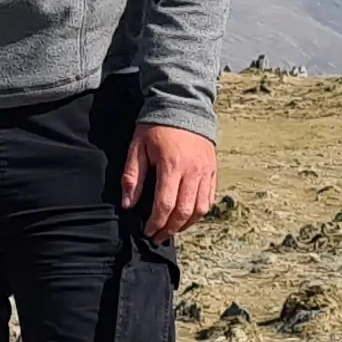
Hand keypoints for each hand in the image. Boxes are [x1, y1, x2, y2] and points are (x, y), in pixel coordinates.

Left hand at [124, 124, 218, 239]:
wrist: (183, 105)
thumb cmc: (156, 126)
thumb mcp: (137, 148)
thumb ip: (133, 177)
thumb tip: (129, 204)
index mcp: (172, 165)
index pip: (165, 204)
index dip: (156, 222)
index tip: (148, 231)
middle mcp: (193, 171)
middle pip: (184, 211)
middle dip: (170, 228)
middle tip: (158, 236)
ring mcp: (206, 171)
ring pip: (201, 209)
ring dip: (186, 224)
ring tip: (172, 229)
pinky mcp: (213, 170)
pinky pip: (209, 199)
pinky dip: (199, 212)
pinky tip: (187, 217)